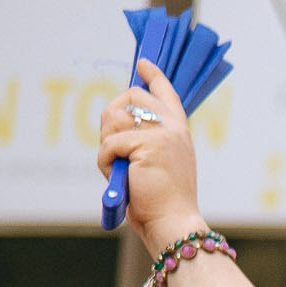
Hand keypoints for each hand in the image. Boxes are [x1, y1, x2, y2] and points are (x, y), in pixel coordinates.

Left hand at [97, 58, 205, 256]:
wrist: (173, 223)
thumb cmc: (164, 201)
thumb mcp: (158, 162)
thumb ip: (145, 138)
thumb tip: (118, 114)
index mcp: (179, 131)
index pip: (166, 93)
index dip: (153, 76)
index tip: (143, 63)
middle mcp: (172, 127)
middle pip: (130, 97)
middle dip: (113, 117)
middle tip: (115, 147)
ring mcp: (161, 133)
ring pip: (113, 117)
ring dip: (108, 144)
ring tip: (122, 168)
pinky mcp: (145, 144)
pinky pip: (108, 144)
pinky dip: (106, 163)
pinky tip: (121, 178)